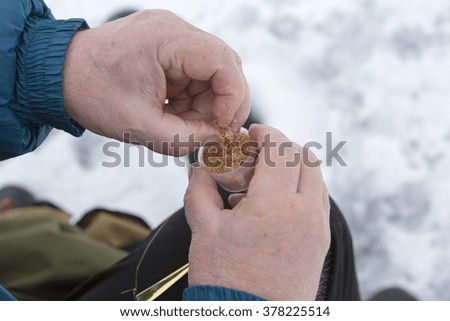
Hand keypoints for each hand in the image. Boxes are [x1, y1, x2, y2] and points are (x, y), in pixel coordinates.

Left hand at [63, 10, 249, 155]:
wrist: (60, 75)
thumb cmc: (91, 93)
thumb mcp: (140, 126)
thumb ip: (186, 138)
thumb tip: (216, 139)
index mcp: (167, 39)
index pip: (224, 62)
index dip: (233, 97)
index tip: (222, 126)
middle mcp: (175, 30)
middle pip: (225, 66)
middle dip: (223, 103)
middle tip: (212, 131)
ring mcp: (172, 37)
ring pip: (213, 74)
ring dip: (207, 104)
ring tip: (182, 123)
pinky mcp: (169, 48)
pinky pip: (197, 75)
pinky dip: (193, 99)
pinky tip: (175, 112)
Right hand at [184, 124, 329, 299]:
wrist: (248, 319)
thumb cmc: (225, 280)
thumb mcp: (204, 230)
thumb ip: (200, 190)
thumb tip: (199, 168)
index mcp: (274, 206)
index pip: (281, 150)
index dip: (267, 133)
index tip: (254, 131)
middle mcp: (304, 214)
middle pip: (305, 159)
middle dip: (282, 147)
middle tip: (259, 152)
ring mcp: (317, 230)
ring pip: (316, 180)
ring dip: (294, 168)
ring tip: (264, 180)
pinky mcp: (320, 244)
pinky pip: (318, 202)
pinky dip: (301, 190)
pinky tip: (275, 204)